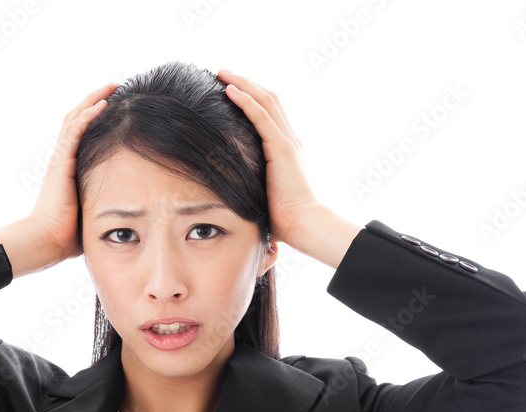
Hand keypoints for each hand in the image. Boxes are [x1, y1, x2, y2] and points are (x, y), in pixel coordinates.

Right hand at [30, 81, 117, 261]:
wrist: (46, 240)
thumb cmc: (66, 234)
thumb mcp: (90, 211)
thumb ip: (102, 202)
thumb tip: (126, 210)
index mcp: (68, 167)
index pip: (81, 133)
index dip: (95, 117)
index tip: (114, 105)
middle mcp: (62, 158)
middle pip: (77, 118)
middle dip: (95, 99)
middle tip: (115, 86)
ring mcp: (60, 158)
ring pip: (75, 118)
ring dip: (93, 99)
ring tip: (112, 86)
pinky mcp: (61, 163)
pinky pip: (74, 132)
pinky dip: (87, 116)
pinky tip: (102, 104)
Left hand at [216, 69, 319, 246]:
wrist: (303, 224)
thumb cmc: (283, 218)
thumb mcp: (263, 193)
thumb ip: (252, 183)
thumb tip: (230, 188)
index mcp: (286, 148)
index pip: (269, 112)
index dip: (251, 95)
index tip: (230, 88)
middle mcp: (289, 139)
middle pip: (268, 98)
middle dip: (245, 82)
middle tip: (222, 73)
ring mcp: (286, 141)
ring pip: (264, 100)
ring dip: (242, 83)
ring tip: (222, 73)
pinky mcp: (281, 148)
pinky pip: (260, 116)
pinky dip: (245, 100)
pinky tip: (229, 91)